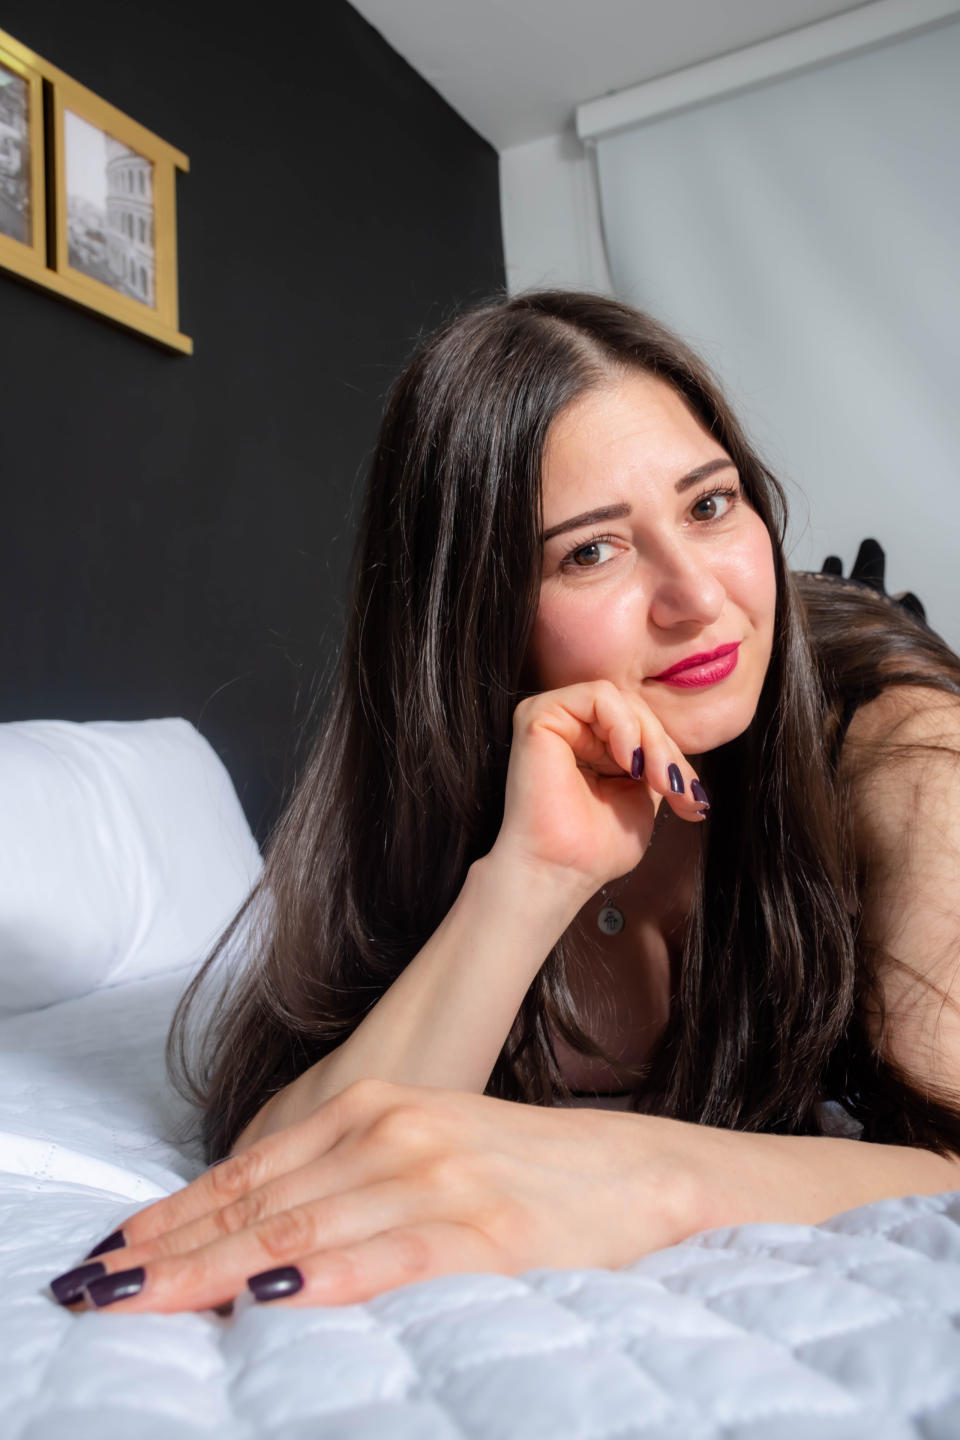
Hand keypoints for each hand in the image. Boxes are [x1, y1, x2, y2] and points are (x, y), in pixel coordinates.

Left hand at [51, 1079, 702, 1313]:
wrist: (639, 1171)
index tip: (119, 1249)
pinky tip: (274, 1295)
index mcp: (377, 1108)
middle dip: (175, 1248)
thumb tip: (264, 1239)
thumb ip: (348, 1183)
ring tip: (152, 1298)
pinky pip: (386, 1257)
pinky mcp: (483, 1231)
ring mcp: (437, 1177)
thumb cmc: (528, 1171)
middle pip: (263, 1202)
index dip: (180, 1212)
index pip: (255, 1169)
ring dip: (218, 1269)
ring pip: (305, 1230)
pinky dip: (324, 1277)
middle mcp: (395, 1131)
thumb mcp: (426, 1153)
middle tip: (105, 1283)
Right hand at [498, 680, 708, 892]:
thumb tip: (680, 763)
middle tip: (675, 788)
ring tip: (651, 778)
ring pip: (620, 699)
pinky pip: (599, 696)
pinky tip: (627, 759)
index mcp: (587, 745)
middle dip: (665, 748)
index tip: (691, 798)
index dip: (670, 756)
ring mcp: (551, 718)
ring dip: (649, 739)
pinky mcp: (538, 715)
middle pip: (634, 709)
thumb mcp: (640, 799)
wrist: (559, 873)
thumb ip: (653, 765)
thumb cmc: (593, 849)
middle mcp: (567, 727)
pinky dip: (623, 724)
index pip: (640, 726)